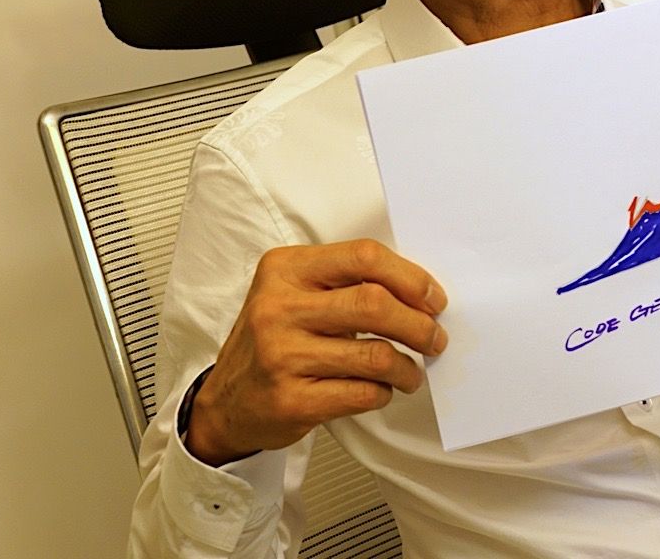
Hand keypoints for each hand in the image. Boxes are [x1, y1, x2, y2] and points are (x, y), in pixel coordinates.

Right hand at [186, 239, 448, 465]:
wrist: (226, 402)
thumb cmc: (275, 341)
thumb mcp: (295, 294)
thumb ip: (345, 283)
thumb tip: (420, 293)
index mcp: (285, 269)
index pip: (363, 257)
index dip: (410, 277)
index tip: (434, 299)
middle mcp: (278, 308)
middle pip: (374, 304)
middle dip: (418, 324)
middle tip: (434, 338)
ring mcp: (281, 356)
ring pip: (375, 355)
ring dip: (407, 367)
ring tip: (411, 372)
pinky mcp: (290, 401)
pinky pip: (362, 394)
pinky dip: (384, 393)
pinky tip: (381, 390)